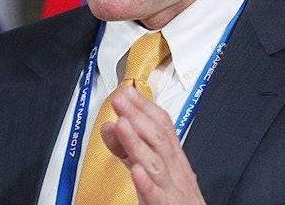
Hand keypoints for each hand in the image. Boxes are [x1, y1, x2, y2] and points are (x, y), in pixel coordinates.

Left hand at [101, 86, 204, 204]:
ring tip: (122, 125)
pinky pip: (156, 195)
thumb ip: (127, 147)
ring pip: (155, 163)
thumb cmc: (173, 194)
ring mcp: (171, 187)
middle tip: (120, 101)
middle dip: (138, 117)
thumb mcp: (150, 166)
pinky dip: (147, 183)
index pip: (161, 125)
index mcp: (172, 156)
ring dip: (137, 143)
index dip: (145, 106)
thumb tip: (109, 126)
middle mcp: (174, 168)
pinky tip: (136, 172)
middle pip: (157, 138)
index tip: (128, 91)